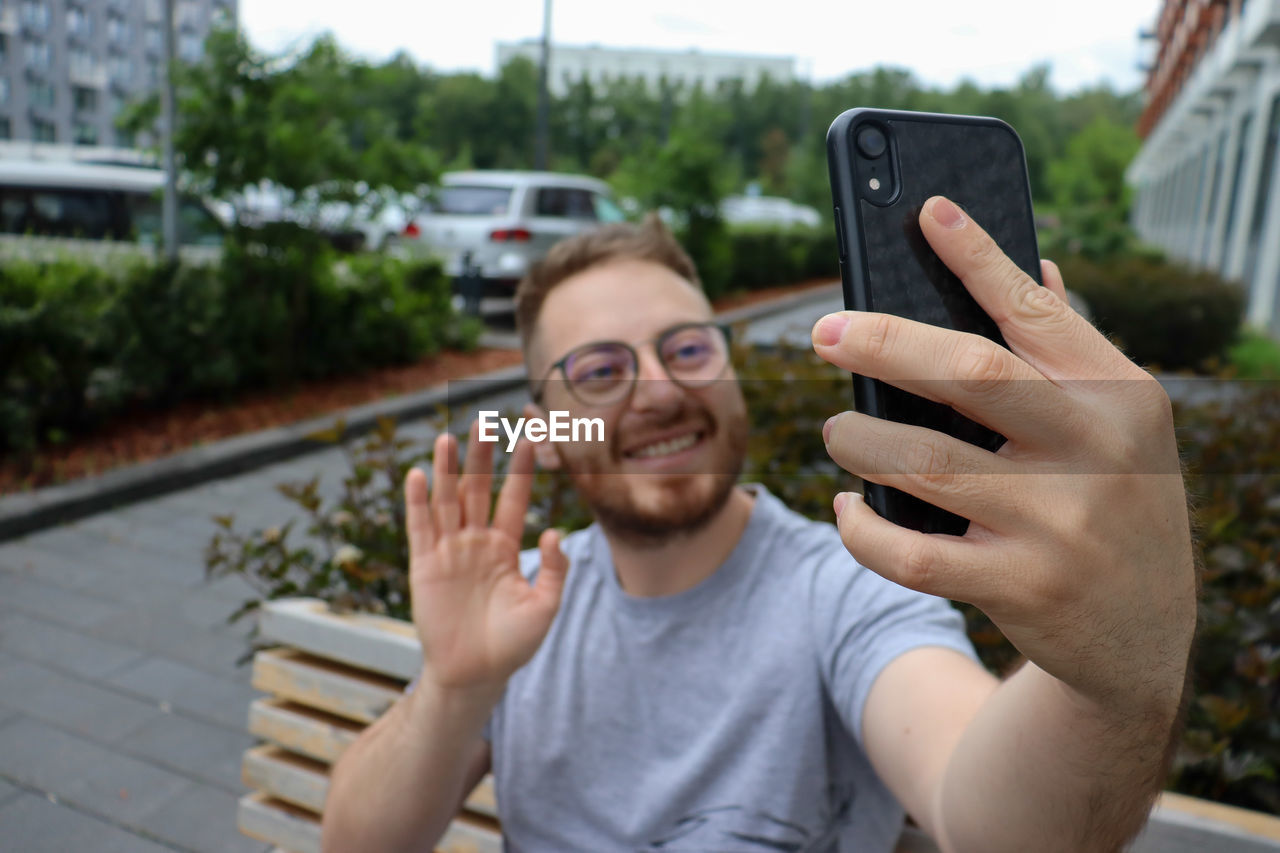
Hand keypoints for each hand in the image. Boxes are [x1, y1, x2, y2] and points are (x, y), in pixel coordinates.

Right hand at [405, 421, 568, 693]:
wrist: (475, 673)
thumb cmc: (512, 643)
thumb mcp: (544, 607)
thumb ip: (554, 570)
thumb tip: (556, 531)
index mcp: (506, 547)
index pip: (516, 497)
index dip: (522, 468)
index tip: (531, 436)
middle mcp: (477, 541)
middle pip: (479, 490)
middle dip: (482, 457)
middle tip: (485, 422)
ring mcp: (449, 550)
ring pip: (448, 501)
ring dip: (447, 470)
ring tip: (448, 437)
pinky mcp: (424, 565)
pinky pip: (420, 527)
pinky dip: (418, 501)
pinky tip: (418, 474)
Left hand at [812, 196, 1196, 710]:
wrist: (1143, 638)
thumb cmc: (1114, 504)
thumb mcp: (1119, 427)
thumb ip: (1069, 354)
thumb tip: (1034, 268)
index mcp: (1119, 395)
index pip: (1035, 309)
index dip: (976, 257)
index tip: (927, 209)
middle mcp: (1094, 450)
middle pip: (967, 373)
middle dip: (882, 343)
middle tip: (824, 333)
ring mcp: (1059, 523)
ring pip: (922, 462)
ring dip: (859, 440)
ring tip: (835, 429)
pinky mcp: (1021, 587)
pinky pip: (911, 552)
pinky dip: (862, 530)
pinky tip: (847, 509)